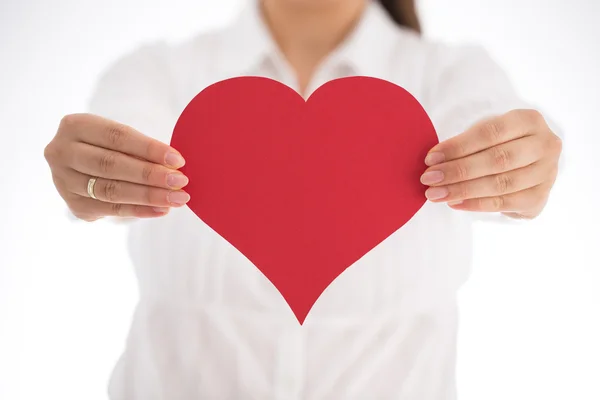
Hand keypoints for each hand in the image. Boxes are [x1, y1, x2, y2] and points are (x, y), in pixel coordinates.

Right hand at [45, 113, 189, 221]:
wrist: (85, 164)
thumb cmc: (112, 145)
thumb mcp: (121, 138)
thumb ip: (141, 150)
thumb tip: (174, 167)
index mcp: (75, 126)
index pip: (117, 137)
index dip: (149, 149)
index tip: (177, 160)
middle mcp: (61, 152)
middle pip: (111, 165)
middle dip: (150, 175)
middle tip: (180, 182)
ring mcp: (63, 181)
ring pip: (111, 190)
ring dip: (149, 196)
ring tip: (176, 198)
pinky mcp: (74, 205)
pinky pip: (111, 210)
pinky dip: (140, 210)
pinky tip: (161, 210)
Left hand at [420, 109, 561, 218]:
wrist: (530, 165)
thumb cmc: (501, 144)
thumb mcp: (488, 134)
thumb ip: (466, 143)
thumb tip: (434, 162)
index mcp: (529, 120)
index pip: (490, 132)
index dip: (458, 146)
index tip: (430, 158)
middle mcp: (545, 145)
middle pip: (497, 160)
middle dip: (457, 171)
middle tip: (429, 179)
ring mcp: (547, 172)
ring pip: (501, 184)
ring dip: (463, 190)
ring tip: (436, 194)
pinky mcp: (540, 197)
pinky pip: (505, 203)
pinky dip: (476, 204)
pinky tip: (455, 203)